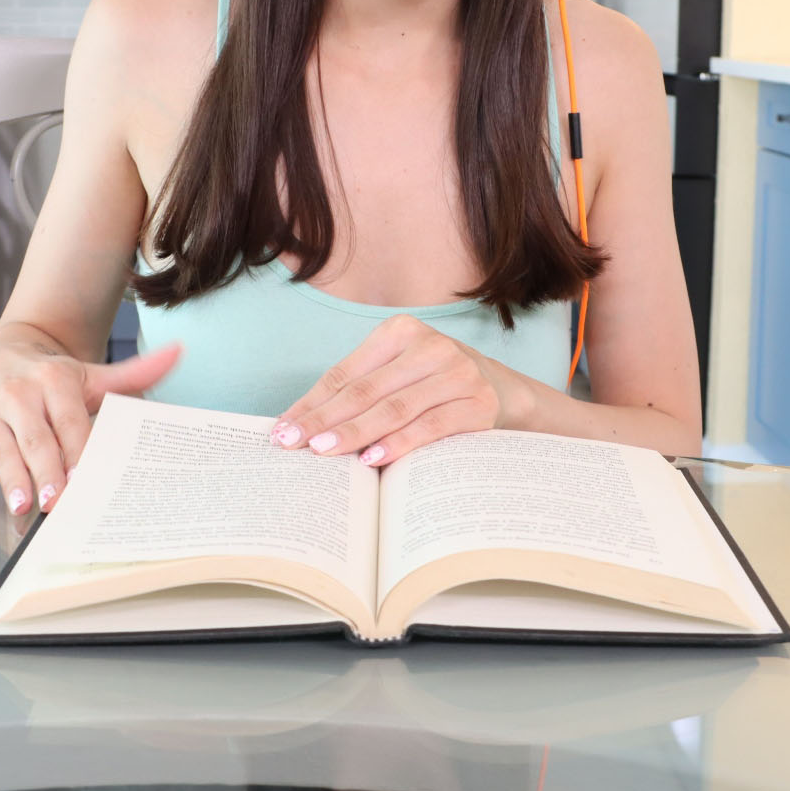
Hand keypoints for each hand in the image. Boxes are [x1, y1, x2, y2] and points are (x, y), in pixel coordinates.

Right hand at [0, 335, 181, 514]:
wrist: (4, 350)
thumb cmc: (53, 375)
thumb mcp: (91, 374)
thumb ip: (133, 374)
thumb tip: (178, 353)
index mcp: (54, 381)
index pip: (69, 421)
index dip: (77, 451)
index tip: (84, 479)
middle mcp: (20, 393)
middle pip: (36, 439)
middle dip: (46, 472)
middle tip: (55, 504)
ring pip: (3, 448)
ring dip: (11, 479)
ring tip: (21, 506)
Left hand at [271, 315, 532, 466]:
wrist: (507, 392)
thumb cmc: (435, 387)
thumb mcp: (398, 376)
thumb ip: (358, 392)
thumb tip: (298, 425)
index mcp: (401, 331)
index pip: (345, 373)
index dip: (312, 403)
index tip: (283, 430)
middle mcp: (430, 345)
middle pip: (365, 390)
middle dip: (325, 420)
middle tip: (294, 444)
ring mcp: (458, 373)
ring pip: (395, 408)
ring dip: (355, 433)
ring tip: (324, 452)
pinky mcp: (479, 403)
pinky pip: (431, 426)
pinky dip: (400, 443)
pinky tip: (373, 459)